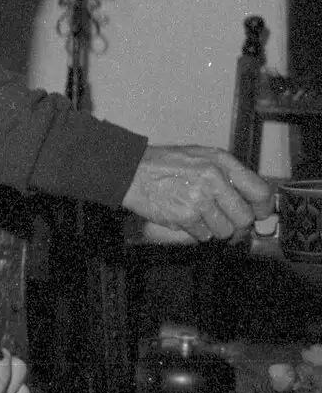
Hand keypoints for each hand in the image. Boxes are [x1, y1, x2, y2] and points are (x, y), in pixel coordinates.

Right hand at [122, 145, 273, 241]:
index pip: (259, 191)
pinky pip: (204, 236)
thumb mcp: (201, 156)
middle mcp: (214, 179)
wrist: (129, 171)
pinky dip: (197, 232)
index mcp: (222, 163)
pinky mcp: (185, 216)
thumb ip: (227, 174)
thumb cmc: (164, 164)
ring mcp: (199, 198)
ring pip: (225, 231)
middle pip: (244, 217)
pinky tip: (186, 219)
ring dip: (215, 231)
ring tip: (202, 220)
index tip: (259, 215)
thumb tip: (249, 199)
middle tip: (228, 225)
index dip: (263, 208)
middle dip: (238, 226)